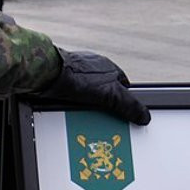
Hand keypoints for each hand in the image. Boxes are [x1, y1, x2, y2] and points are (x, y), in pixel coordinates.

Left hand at [33, 49, 151, 125]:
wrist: (45, 74)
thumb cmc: (76, 76)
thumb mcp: (110, 94)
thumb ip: (129, 105)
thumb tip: (145, 116)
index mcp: (107, 67)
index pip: (124, 87)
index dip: (126, 103)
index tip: (126, 117)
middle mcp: (92, 69)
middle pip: (106, 93)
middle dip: (106, 108)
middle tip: (106, 123)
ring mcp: (76, 75)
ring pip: (88, 98)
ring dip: (88, 110)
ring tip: (87, 122)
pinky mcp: (61, 82)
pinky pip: (72, 99)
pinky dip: (74, 108)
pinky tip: (72, 117)